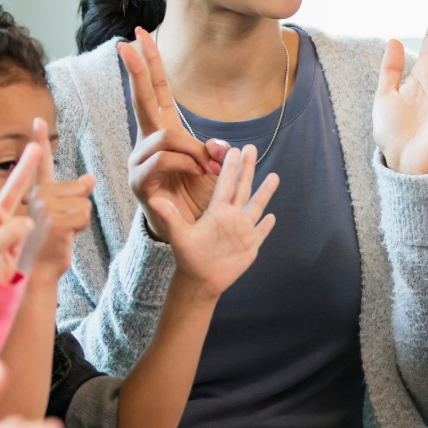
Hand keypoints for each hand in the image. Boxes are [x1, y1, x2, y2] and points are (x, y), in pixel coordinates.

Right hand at [23, 117, 95, 279]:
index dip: (40, 140)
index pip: (41, 163)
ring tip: (61, 234)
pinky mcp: (55, 219)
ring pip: (84, 202)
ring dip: (80, 221)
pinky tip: (65, 238)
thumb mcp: (61, 217)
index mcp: (37, 192)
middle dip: (78, 210)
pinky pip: (85, 214)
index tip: (38, 119)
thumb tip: (90, 177)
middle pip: (79, 189)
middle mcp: (37, 195)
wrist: (37, 272)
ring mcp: (45, 206)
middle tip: (60, 228)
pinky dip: (81, 229)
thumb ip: (72, 194)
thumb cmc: (48, 246)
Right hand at [120, 27, 228, 242]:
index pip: (156, 90)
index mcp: (164, 131)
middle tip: (126, 43)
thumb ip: (215, 151)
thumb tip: (219, 146)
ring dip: (193, 151)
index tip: (137, 35)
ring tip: (208, 169)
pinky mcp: (139, 181)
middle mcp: (147, 141)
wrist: (192, 231)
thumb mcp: (214, 168)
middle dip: (137, 70)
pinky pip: (164, 160)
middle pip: (142, 99)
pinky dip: (187, 165)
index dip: (149, 64)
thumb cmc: (199, 196)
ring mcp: (140, 160)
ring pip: (166, 137)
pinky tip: (200, 174)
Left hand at [167, 143, 279, 298]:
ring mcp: (242, 230)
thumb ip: (170, 215)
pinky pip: (261, 232)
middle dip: (247, 168)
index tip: (232, 148)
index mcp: (217, 211)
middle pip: (242, 187)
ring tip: (274, 176)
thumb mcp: (180, 234)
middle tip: (251, 148)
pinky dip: (267, 225)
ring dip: (265, 192)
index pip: (225, 184)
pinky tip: (273, 216)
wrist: (199, 280)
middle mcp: (231, 216)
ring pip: (256, 206)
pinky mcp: (250, 246)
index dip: (229, 167)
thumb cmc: (189, 257)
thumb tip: (153, 199)